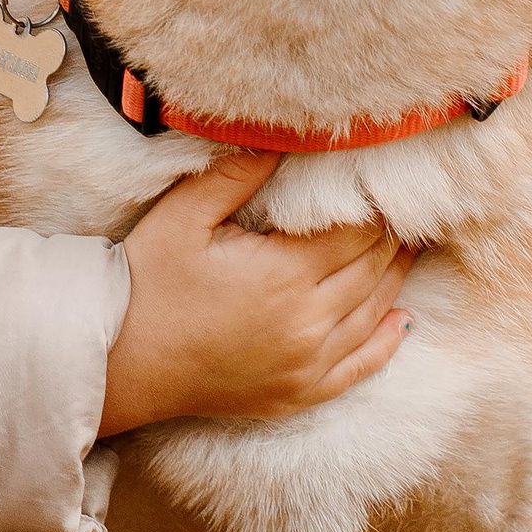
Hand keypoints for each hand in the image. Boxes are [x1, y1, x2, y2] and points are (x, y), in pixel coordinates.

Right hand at [98, 151, 413, 437]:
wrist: (121, 362)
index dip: (374, 206)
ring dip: (395, 278)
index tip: (386, 182)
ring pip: (374, 314)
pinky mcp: (297, 394)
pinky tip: (401, 320)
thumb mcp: (183, 216)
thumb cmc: (146, 282)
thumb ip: (235, 174)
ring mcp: (306, 365)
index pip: (355, 232)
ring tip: (409, 247)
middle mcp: (306, 324)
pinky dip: (386, 342)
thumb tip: (280, 137)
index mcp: (284, 275)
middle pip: (371, 270)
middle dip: (392, 237)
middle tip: (409, 210)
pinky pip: (359, 368)